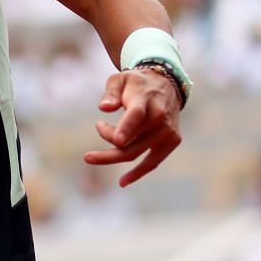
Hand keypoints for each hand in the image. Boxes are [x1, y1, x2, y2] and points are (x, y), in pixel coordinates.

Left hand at [83, 69, 182, 186]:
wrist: (168, 84)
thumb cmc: (137, 84)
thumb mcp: (121, 79)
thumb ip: (111, 93)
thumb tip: (103, 108)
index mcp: (145, 100)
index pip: (136, 115)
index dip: (126, 128)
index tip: (116, 141)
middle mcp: (159, 117)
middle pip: (131, 143)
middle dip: (107, 153)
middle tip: (87, 157)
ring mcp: (167, 131)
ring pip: (137, 153)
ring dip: (113, 156)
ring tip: (92, 157)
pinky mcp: (173, 141)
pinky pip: (153, 161)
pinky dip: (138, 172)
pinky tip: (123, 181)